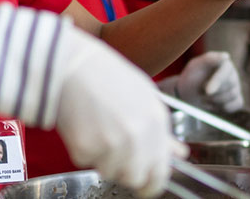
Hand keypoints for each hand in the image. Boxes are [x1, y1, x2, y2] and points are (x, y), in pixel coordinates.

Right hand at [55, 29, 184, 195]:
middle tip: (113, 148)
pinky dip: (82, 149)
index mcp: (156, 121)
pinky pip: (85, 162)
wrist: (69, 63)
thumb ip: (162, 130)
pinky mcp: (85, 147)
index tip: (145, 185)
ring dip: (102, 158)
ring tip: (96, 127)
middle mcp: (137, 136)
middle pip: (134, 178)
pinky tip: (83, 124)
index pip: (160, 173)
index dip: (152, 183)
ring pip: (108, 172)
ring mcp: (111, 144)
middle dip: (124, 169)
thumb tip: (180, 154)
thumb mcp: (143, 95)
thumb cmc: (105, 75)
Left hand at [158, 51, 243, 111]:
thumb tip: (226, 56)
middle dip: (213, 93)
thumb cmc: (191, 77)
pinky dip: (223, 107)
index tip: (207, 91)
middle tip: (201, 93)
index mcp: (223, 63)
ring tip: (205, 97)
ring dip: (216, 100)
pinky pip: (237, 104)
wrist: (189, 93)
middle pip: (230, 85)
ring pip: (233, 95)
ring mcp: (236, 87)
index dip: (217, 82)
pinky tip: (214, 103)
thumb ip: (209, 59)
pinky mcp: (237, 99)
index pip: (225, 71)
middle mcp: (232, 74)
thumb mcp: (195, 65)